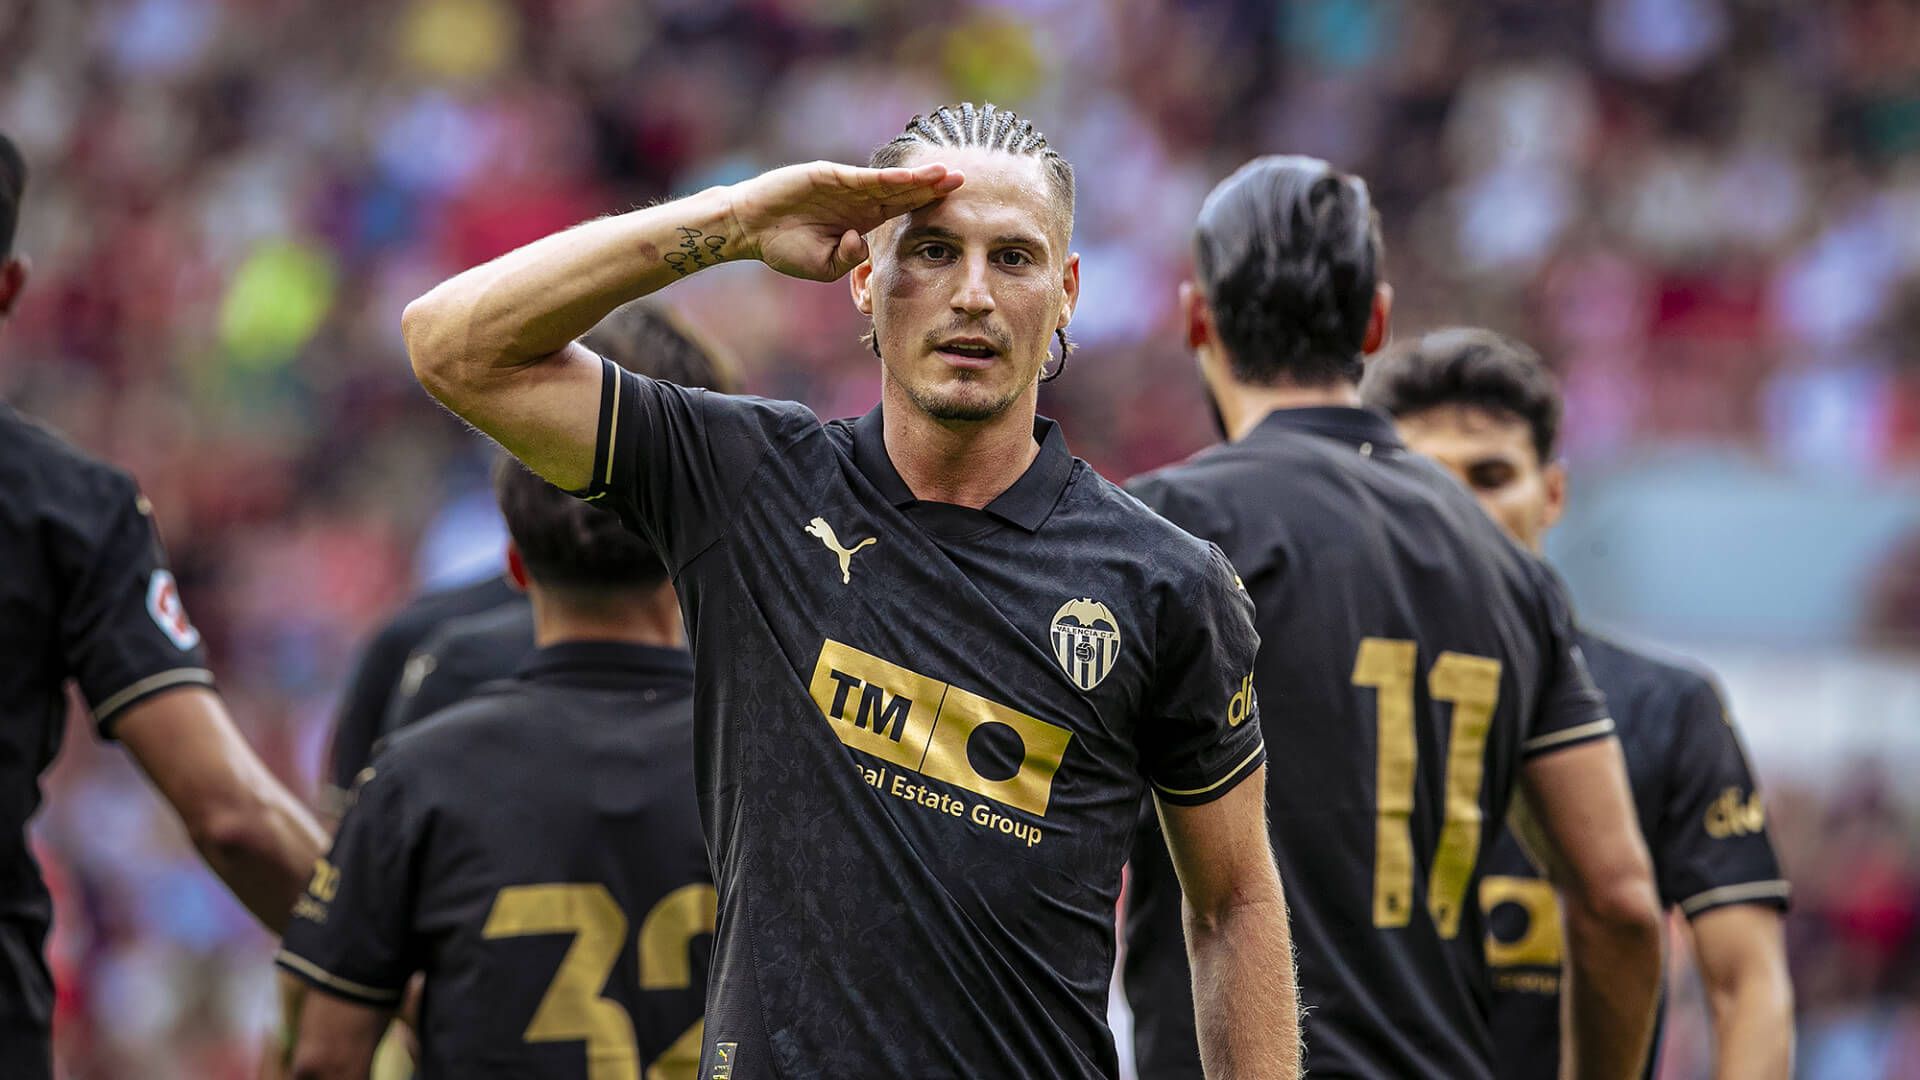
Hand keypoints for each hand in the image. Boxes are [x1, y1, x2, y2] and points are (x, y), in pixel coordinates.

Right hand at [726, 161, 963, 280]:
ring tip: (947, 175)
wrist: (750, 229)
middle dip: (934, 188)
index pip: (903, 212)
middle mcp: (858, 200)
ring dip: (918, 179)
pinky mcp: (829, 176)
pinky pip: (863, 179)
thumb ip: (847, 259)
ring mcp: (846, 187)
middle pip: (905, 193)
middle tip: (966, 182)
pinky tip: (910, 177)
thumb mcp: (823, 266)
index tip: (957, 209)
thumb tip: (862, 244)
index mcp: (861, 221)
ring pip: (890, 182)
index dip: (928, 207)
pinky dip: (887, 178)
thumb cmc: (784, 248)